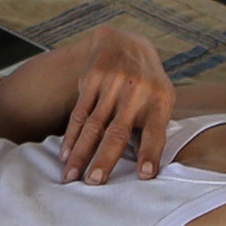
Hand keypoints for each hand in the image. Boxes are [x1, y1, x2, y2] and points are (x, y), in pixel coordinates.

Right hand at [57, 29, 178, 181]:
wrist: (125, 42)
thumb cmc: (148, 84)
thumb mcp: (161, 99)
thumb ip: (153, 128)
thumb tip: (144, 169)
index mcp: (159, 101)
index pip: (156, 133)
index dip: (150, 154)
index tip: (145, 175)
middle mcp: (136, 92)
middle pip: (118, 132)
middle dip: (104, 159)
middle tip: (93, 182)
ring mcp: (113, 84)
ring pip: (93, 126)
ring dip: (80, 153)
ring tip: (71, 176)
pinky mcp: (92, 79)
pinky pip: (79, 113)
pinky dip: (71, 136)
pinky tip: (65, 154)